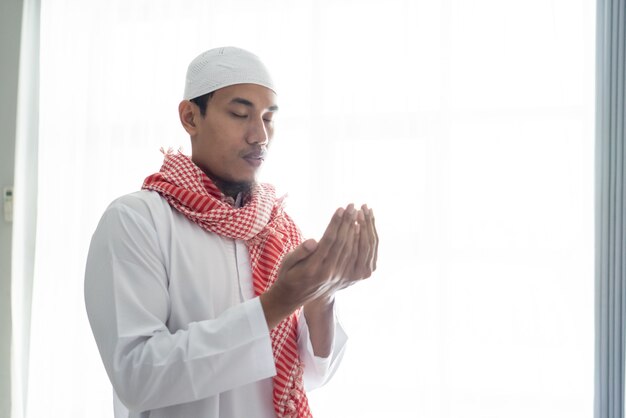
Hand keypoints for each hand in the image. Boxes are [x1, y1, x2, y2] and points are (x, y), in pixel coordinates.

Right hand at [260, 204, 378, 328]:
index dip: (336, 223)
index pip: (328, 241)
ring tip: (358, 214)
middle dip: (348, 222)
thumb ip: (299, 252)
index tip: (341, 208)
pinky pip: (354, 258)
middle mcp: (328, 273)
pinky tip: (359, 229)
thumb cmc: (288, 274)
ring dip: (356, 230)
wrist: (294, 297)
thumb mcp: (287, 262)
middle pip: (342, 243)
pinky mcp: (343, 277)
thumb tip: (313, 242)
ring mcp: (338, 276)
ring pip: (351, 250)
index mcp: (313, 268)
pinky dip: (358, 242)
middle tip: (353, 206)